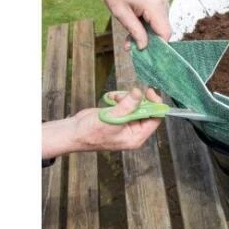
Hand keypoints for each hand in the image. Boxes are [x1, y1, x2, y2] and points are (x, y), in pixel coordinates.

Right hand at [42, 88, 162, 158]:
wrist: (73, 132)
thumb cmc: (91, 132)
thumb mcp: (113, 118)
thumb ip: (128, 106)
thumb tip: (139, 93)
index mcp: (136, 137)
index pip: (155, 119)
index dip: (154, 105)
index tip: (149, 92)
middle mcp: (133, 131)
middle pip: (145, 110)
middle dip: (135, 100)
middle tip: (125, 95)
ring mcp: (125, 123)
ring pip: (134, 104)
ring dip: (125, 98)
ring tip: (114, 99)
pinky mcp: (118, 116)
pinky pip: (125, 103)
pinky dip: (118, 98)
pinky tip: (109, 99)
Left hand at [90, 0, 171, 49]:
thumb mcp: (120, 12)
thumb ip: (134, 30)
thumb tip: (144, 47)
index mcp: (154, 5)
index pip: (165, 32)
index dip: (158, 45)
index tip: (145, 53)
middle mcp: (162, 2)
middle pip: (163, 29)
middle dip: (149, 40)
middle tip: (130, 46)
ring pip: (159, 23)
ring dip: (146, 32)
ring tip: (128, 37)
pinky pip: (156, 16)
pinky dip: (147, 23)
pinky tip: (134, 25)